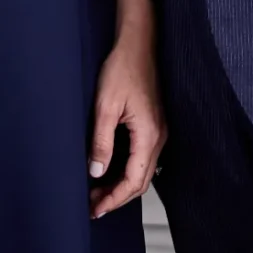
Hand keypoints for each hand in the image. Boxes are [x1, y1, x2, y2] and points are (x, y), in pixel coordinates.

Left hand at [87, 28, 164, 217]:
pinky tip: (110, 169)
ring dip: (121, 184)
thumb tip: (97, 172)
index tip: (95, 209)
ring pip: (143, 170)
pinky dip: (127, 170)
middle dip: (117, 196)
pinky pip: (142, 157)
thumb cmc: (123, 68)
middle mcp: (159, 136)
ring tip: (97, 191)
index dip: (114, 199)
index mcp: (149, 134)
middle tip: (93, 205)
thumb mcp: (106, 106)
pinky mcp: (154, 124)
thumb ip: (102, 141)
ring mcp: (159, 130)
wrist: (138, 43)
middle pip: (141, 181)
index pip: (134, 181)